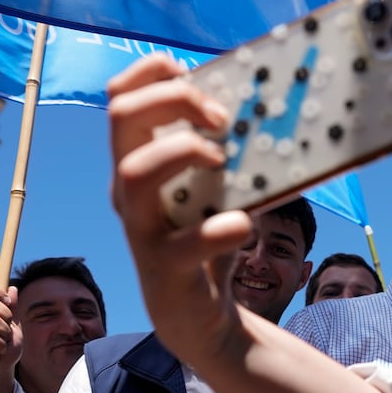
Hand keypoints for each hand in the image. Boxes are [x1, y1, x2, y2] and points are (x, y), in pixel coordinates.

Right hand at [106, 54, 250, 362]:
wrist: (199, 320)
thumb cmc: (206, 242)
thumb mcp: (211, 191)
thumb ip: (224, 154)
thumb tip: (271, 109)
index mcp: (136, 162)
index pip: (120, 96)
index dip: (153, 72)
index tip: (194, 77)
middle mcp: (128, 190)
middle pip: (122, 117)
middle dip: (174, 100)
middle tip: (221, 120)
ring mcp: (141, 229)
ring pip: (135, 173)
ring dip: (183, 151)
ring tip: (221, 161)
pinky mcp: (165, 270)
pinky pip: (184, 245)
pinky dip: (218, 230)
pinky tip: (243, 224)